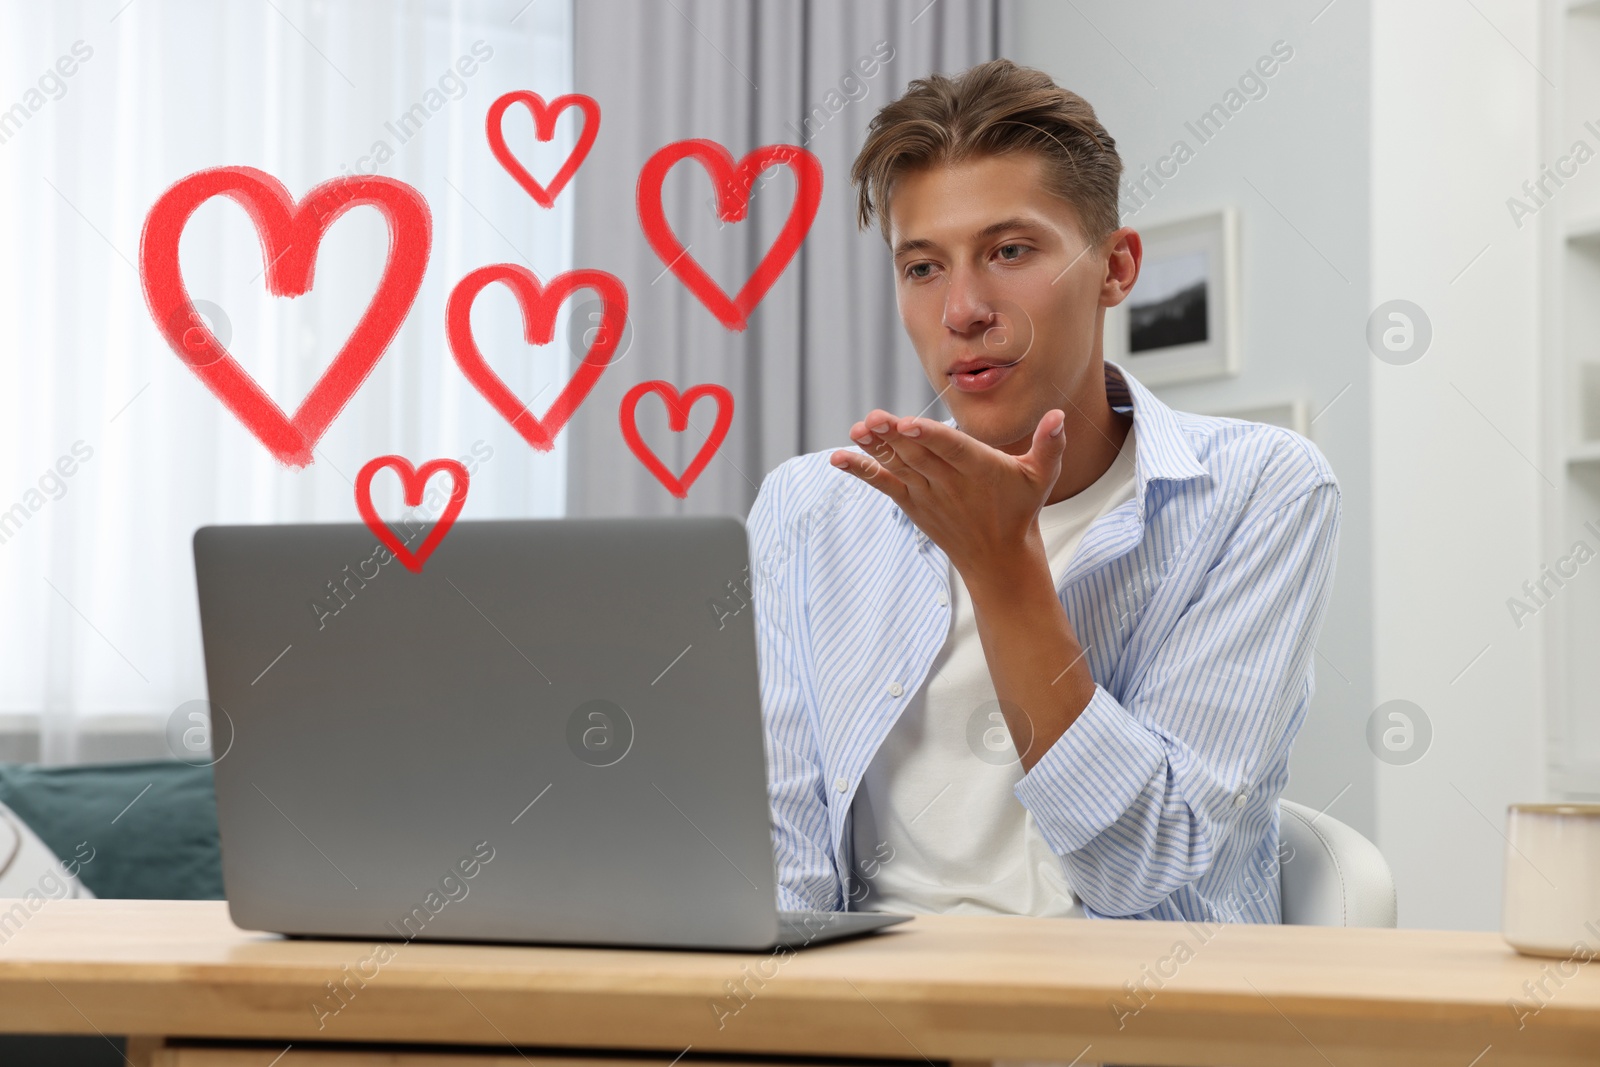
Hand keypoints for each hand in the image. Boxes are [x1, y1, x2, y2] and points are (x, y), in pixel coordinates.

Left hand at [830, 408, 1066, 583]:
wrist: (998, 558)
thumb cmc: (1020, 509)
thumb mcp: (1042, 476)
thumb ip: (1049, 444)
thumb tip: (1060, 415)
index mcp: (980, 470)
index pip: (951, 450)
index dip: (930, 436)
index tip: (908, 423)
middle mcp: (950, 483)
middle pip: (919, 455)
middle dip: (894, 436)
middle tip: (871, 417)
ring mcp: (928, 494)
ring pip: (899, 466)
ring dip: (875, 448)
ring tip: (856, 429)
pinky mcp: (912, 504)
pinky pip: (884, 485)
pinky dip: (862, 471)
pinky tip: (838, 458)